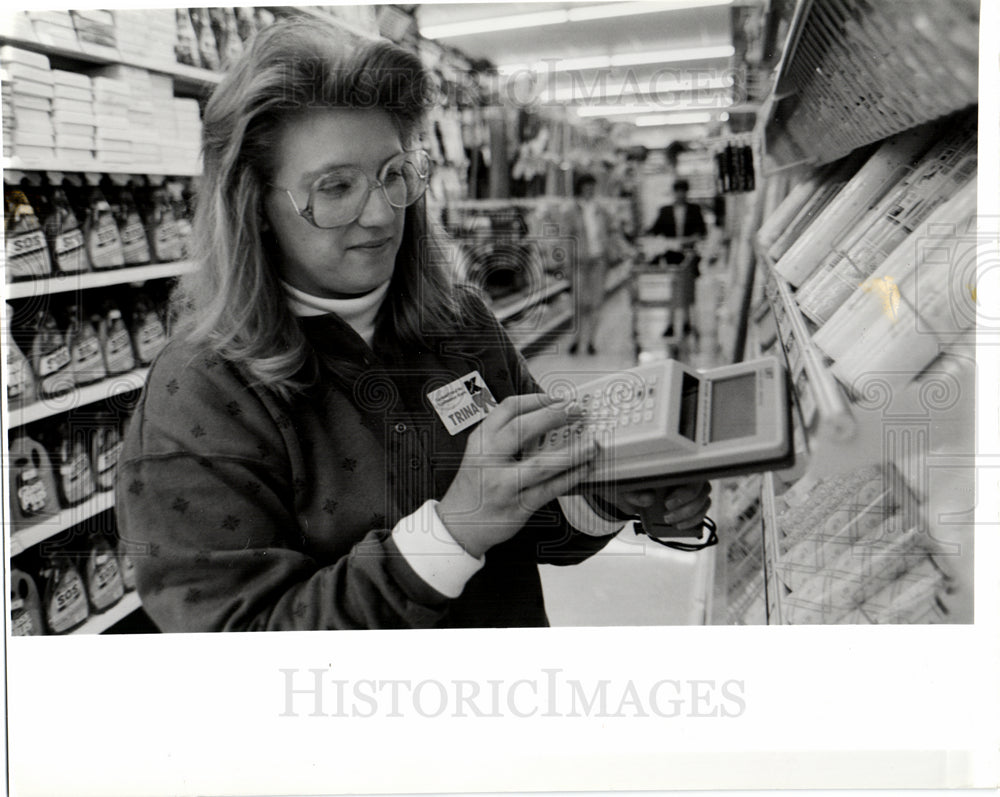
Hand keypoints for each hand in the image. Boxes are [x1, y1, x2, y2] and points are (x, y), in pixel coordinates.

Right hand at [438, 394, 597, 558]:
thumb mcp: (480, 453)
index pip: (509, 409)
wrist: (458, 525)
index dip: (537, 400)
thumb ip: (505, 436)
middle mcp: (489, 460)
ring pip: (541, 465)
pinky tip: (584, 469)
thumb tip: (546, 417)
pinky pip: (549, 490)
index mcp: (481, 440)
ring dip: (572, 453)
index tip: (558, 398)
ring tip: (591, 444)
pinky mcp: (516, 506)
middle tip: (577, 411)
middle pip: (523, 429)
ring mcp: (502, 485)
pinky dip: (570, 478)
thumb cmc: (475, 486)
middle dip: (554, 416)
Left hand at [606, 481, 711, 536]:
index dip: (684, 491)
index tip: (668, 503)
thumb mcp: (625, 489)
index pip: (690, 473)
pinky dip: (694, 521)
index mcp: (668, 467)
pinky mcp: (690, 503)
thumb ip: (634, 493)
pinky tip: (680, 526)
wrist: (625, 497)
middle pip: (701, 488)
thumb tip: (648, 498)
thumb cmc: (628, 487)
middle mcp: (682, 476)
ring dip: (691, 515)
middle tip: (668, 516)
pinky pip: (701, 511)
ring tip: (672, 523)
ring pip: (703, 500)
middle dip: (688, 507)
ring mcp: (688, 489)